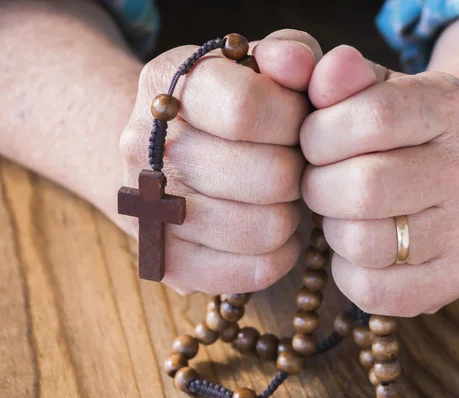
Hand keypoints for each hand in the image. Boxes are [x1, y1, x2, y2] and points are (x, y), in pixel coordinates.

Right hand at [119, 30, 321, 294]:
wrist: (161, 150)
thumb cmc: (227, 104)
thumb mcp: (257, 63)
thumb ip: (289, 52)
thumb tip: (302, 66)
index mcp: (168, 83)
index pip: (247, 110)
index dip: (293, 120)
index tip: (297, 123)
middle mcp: (146, 147)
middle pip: (268, 177)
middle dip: (297, 170)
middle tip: (290, 164)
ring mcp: (149, 210)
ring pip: (266, 230)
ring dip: (291, 213)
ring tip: (278, 197)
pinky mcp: (167, 262)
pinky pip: (252, 273)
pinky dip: (279, 255)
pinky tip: (272, 231)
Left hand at [301, 46, 458, 315]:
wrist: (438, 169)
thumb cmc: (385, 129)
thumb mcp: (363, 89)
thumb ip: (336, 75)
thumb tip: (329, 71)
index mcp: (455, 105)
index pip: (372, 117)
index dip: (318, 135)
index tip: (311, 142)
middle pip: (366, 188)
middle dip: (318, 187)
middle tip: (317, 183)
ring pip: (367, 243)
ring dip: (333, 229)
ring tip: (340, 213)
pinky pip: (376, 292)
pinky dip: (347, 272)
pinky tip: (355, 247)